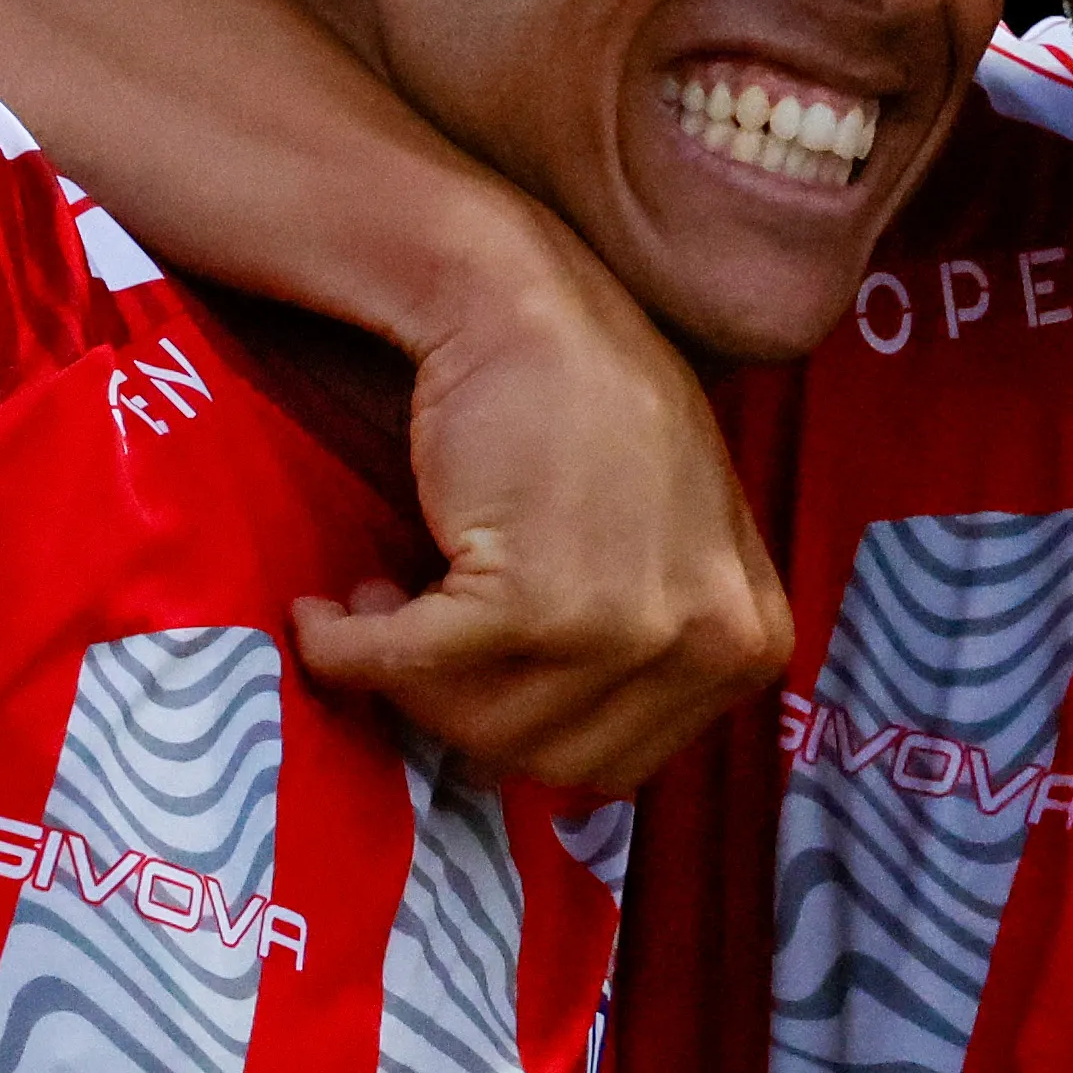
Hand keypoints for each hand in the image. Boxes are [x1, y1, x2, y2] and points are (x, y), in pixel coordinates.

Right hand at [293, 213, 789, 792]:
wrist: (521, 301)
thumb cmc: (589, 408)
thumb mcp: (673, 542)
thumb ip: (650, 645)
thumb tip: (555, 770)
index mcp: (752, 641)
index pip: (620, 762)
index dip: (522, 726)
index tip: (465, 674)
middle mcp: (712, 644)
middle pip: (550, 761)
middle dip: (458, 711)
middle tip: (409, 636)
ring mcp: (631, 626)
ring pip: (481, 729)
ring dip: (402, 679)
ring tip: (381, 603)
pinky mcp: (537, 603)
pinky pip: (414, 669)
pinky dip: (347, 651)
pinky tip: (321, 617)